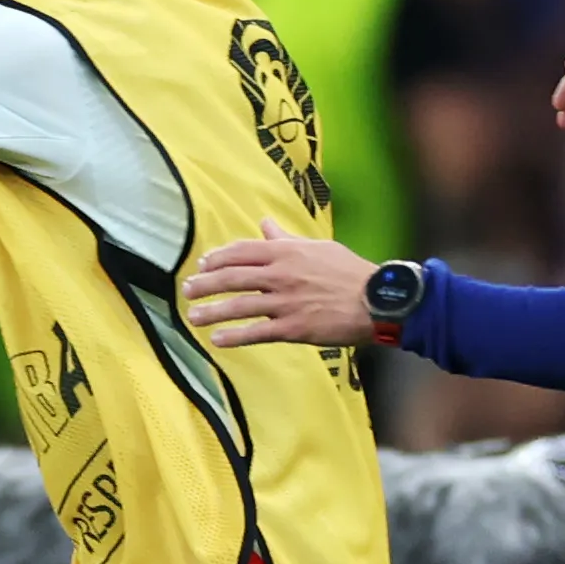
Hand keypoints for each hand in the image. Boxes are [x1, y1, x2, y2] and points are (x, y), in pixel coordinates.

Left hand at [183, 222, 380, 349]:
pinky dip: (235, 336)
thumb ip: (286, 239)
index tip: (202, 265)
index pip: (242, 251)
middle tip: (187, 290)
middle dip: (205, 284)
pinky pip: (257, 332)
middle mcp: (282, 275)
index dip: (217, 258)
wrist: (377, 300)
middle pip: (233, 277)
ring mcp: (286, 302)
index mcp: (287, 253)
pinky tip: (218, 340)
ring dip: (212, 311)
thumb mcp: (318, 247)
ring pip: (240, 306)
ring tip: (192, 317)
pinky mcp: (294, 328)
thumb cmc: (350, 272)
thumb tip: (265, 223)